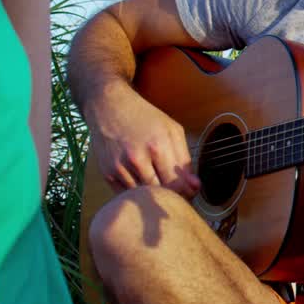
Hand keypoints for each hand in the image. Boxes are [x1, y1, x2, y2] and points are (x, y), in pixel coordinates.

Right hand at [86, 84, 200, 196]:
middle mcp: (137, 159)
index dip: (187, 193)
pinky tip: (143, 182)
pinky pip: (127, 195)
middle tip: (179, 193)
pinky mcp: (107, 174)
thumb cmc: (144, 117)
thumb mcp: (172, 130)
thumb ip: (185, 159)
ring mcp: (120, 168)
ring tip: (160, 185)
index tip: (190, 192)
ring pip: (143, 197)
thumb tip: (195, 186)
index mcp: (158, 146)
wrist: (109, 107)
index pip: (177, 184)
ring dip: (154, 196)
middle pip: (160, 193)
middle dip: (173, 196)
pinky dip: (138, 193)